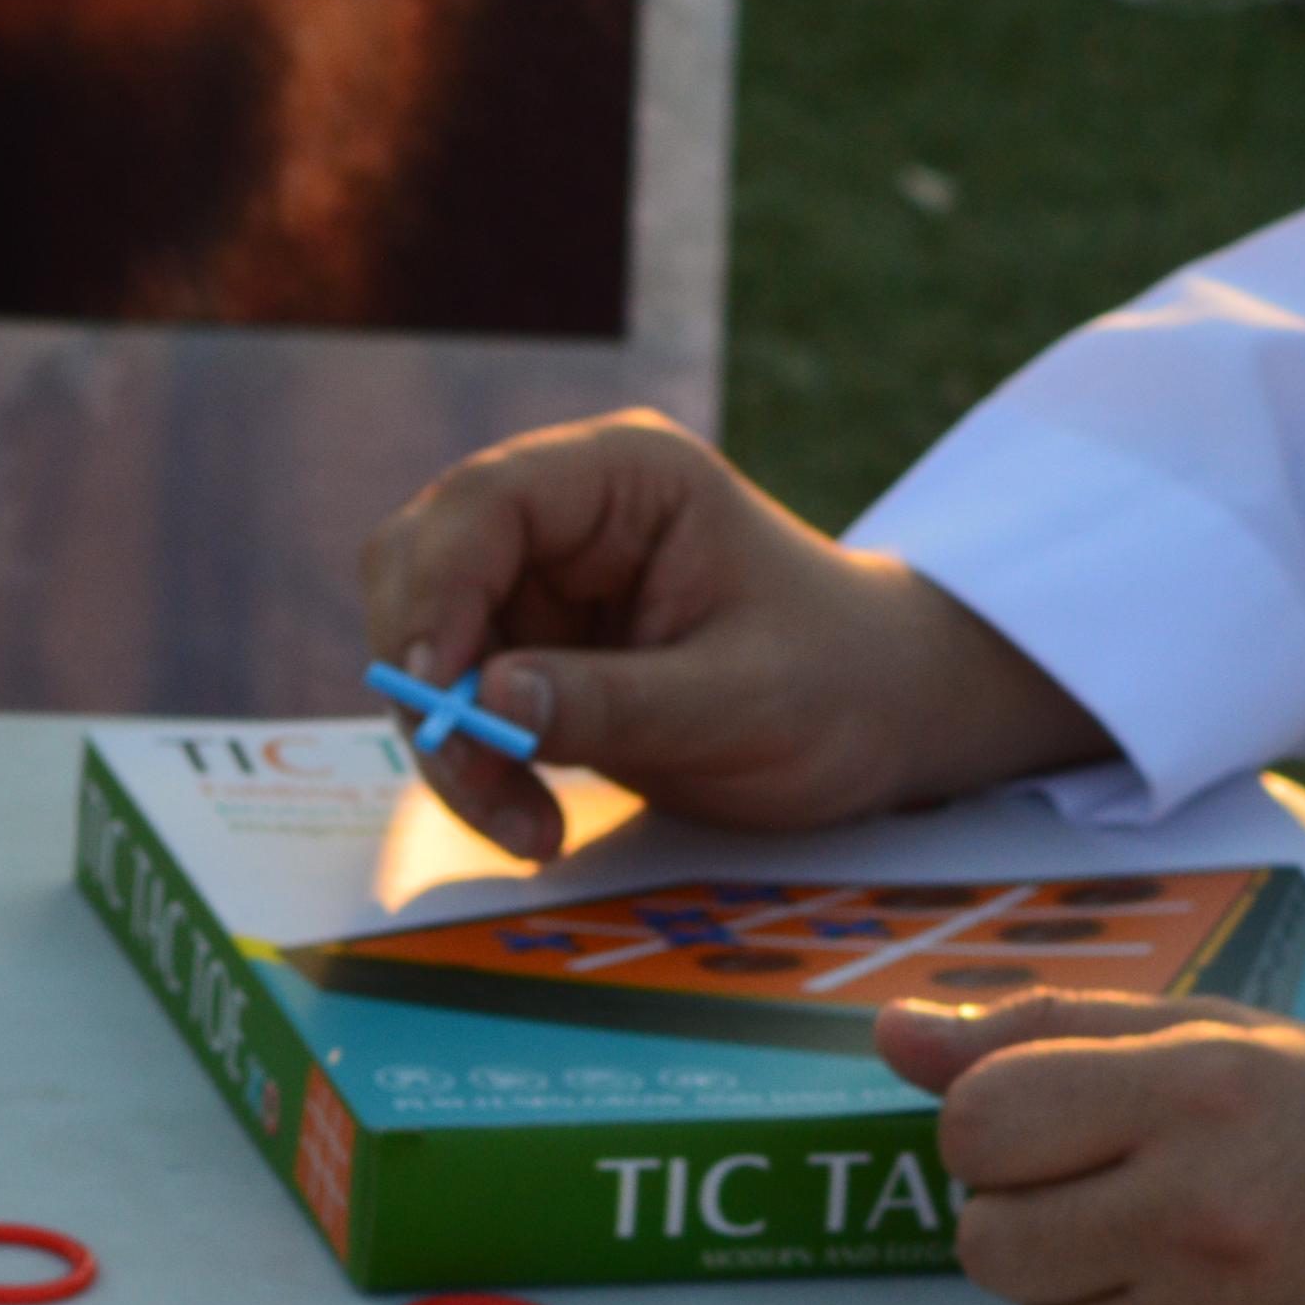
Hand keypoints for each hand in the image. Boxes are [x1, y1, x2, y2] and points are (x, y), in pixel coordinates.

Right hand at [358, 411, 1111, 860]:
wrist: (884, 721)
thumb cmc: (841, 686)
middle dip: (426, 678)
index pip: (482, 506)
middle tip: (472, 773)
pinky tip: (532, 823)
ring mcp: (537, 587)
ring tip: (525, 827)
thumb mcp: (738, 703)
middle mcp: (563, 516)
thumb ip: (610, 700)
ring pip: (419, 649)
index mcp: (623, 478)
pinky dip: (472, 771)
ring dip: (449, 745)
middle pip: (421, 569)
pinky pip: (452, 707)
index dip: (435, 594)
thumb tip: (482, 698)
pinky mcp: (527, 655)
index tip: (434, 693)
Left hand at [881, 990, 1304, 1304]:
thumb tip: (891, 1035)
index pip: (974, 1124)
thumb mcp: (1220, 1042)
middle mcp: (1202, 1223)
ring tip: (1204, 1272)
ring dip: (1094, 1303)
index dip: (999, 1132)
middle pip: (983, 1242)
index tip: (1070, 1135)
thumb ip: (1045, 1032)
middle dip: (1040, 1223)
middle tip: (1142, 1207)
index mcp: (1199, 1099)